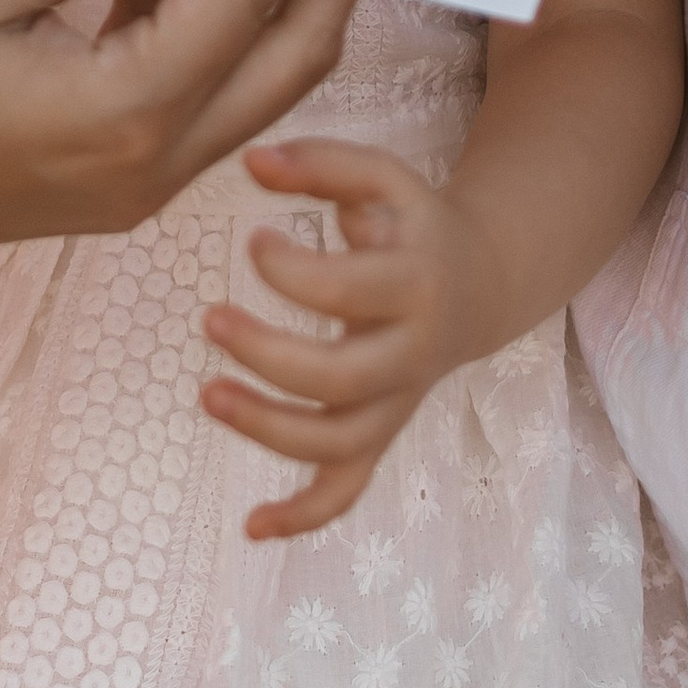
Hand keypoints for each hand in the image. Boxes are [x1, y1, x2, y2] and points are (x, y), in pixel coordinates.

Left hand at [201, 139, 486, 537]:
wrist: (480, 283)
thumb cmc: (413, 226)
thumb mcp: (384, 180)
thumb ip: (323, 163)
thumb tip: (251, 162)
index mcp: (416, 286)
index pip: (351, 288)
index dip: (293, 270)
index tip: (252, 241)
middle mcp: (411, 354)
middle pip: (341, 380)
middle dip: (269, 357)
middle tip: (211, 319)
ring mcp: (395, 402)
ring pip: (340, 443)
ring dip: (270, 430)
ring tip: (207, 395)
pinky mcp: (380, 432)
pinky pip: (348, 488)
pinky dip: (304, 514)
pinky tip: (251, 526)